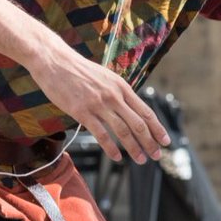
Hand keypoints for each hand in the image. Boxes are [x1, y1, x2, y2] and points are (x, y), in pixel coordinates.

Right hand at [30, 51, 169, 162]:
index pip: (146, 111)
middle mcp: (114, 96)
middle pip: (138, 123)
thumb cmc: (79, 70)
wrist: (55, 61)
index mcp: (122, 87)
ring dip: (134, 148)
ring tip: (141, 159)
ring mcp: (99, 104)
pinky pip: (101, 134)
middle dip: (150, 141)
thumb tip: (129, 108)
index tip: (165, 140)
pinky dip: (111, 148)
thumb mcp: (106, 77)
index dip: (157, 128)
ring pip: (123, 130)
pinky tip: (117, 158)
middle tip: (157, 155)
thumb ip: (118, 92)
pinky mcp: (82, 111)